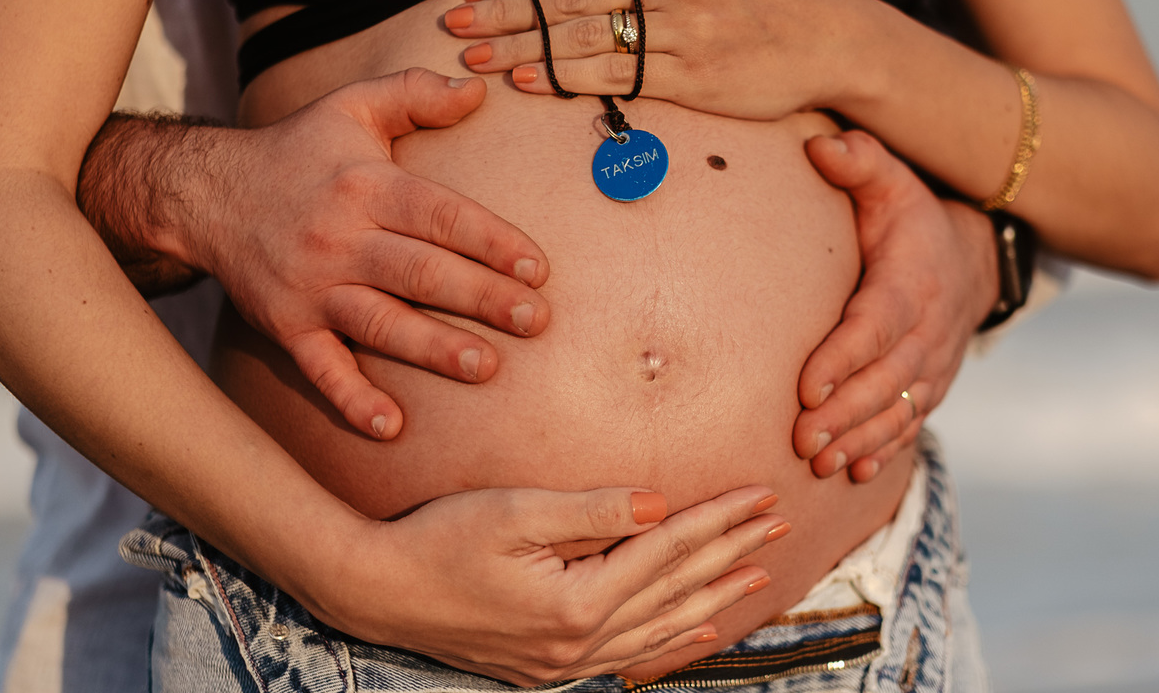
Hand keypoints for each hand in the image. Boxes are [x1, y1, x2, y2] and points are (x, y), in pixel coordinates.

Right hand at [192, 69, 550, 438]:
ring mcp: (311, 287)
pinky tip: (391, 427)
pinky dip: (351, 399)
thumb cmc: (298, 152)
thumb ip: (414, 94)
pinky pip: (319, 368)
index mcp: (365, 186)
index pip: (439, 215)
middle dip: (481, 297)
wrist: (206, 194)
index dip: (491, 241)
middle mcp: (339, 237)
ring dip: (433, 348)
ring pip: (380, 322)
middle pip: (420, 271)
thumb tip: (478, 89)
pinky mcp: (286, 326)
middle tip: (535, 321)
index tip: (538, 268)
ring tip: (486, 368)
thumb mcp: (351, 108)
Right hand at [307, 486, 785, 685]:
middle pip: (677, 590)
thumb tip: (658, 503)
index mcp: (578, 603)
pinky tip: (698, 630)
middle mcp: (581, 643)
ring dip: (714, 598)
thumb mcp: (514, 513)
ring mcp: (567, 662)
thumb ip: (592, 511)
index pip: (669, 550)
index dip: (719, 519)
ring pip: (663, 628)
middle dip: (732, 553)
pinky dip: (673, 640)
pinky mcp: (551, 666)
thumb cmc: (439, 541)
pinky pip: (632, 654)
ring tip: (760, 575)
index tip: (760, 493)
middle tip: (780, 524)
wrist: (379, 592)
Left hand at [444, 0, 865, 119]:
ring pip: (583, 34)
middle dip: (504, 13)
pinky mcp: (693, 73)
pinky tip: (526, 79)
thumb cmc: (760, 0)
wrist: (829, 35)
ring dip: (521, 47)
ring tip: (475, 59)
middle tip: (455, 27)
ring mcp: (682, 25)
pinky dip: (565, 76)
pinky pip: (616, 74)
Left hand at [794, 131, 998, 481]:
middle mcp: (929, 330)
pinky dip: (886, 450)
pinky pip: (912, 422)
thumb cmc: (913, 219)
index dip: (844, 357)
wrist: (974, 258)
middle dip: (844, 413)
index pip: (876, 324)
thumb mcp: (893, 181)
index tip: (806, 385)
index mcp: (912, 281)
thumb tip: (819, 144)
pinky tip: (854, 473)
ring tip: (820, 464)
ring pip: (898, 409)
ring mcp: (934, 363)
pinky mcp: (932, 385)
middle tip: (801, 441)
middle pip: (885, 379)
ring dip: (860, 440)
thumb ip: (859, 162)